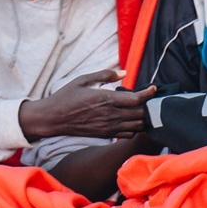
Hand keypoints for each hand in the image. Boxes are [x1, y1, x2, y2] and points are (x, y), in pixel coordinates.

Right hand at [18, 70, 156, 140]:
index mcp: (106, 99)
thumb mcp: (83, 79)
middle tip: (148, 98)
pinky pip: (127, 134)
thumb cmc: (66, 96)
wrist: (53, 118)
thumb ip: (105, 74)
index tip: (153, 88)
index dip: (149, 94)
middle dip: (148, 106)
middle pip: (140, 114)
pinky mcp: (105, 134)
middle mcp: (110, 115)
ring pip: (137, 126)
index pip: (136, 99)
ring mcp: (108, 127)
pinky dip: (134, 127)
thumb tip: (124, 72)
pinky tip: (130, 119)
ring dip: (142, 117)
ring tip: (141, 108)